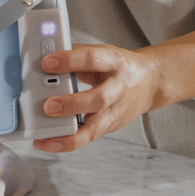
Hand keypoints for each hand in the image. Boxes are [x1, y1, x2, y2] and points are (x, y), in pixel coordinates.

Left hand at [33, 43, 155, 152]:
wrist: (148, 83)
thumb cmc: (119, 66)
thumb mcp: (103, 53)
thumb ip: (77, 54)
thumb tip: (45, 53)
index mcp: (113, 62)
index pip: (91, 59)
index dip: (69, 60)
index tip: (46, 63)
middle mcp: (117, 88)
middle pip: (98, 98)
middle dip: (72, 104)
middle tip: (48, 105)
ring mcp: (115, 110)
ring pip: (95, 126)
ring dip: (70, 133)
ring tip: (45, 135)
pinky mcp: (110, 126)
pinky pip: (89, 137)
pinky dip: (68, 142)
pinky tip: (49, 142)